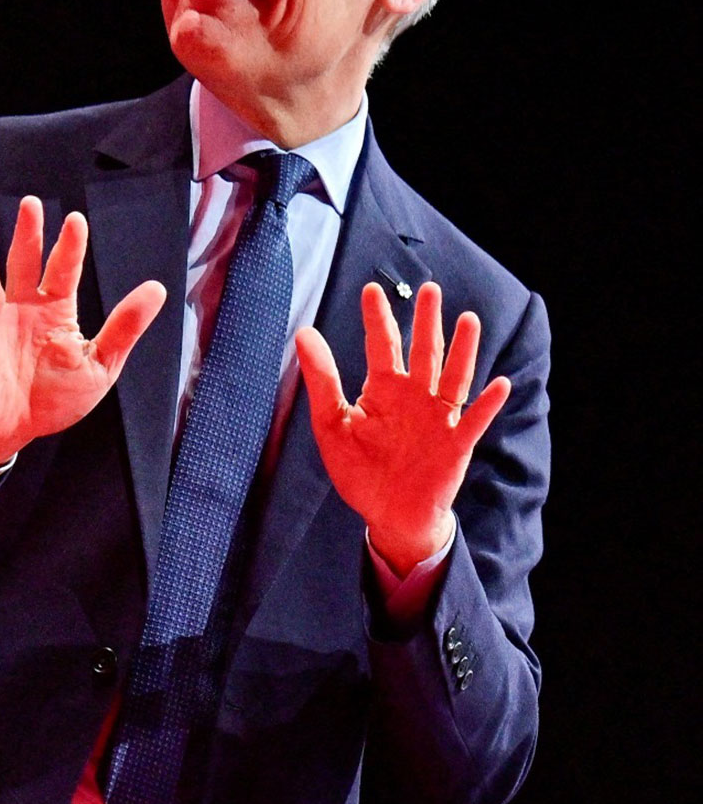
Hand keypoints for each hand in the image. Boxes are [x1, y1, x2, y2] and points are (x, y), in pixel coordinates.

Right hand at [0, 196, 166, 473]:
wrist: (15, 428)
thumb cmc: (54, 395)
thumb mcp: (100, 364)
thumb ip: (124, 328)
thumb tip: (157, 289)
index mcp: (55, 311)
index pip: (63, 271)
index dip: (69, 247)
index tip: (76, 220)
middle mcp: (23, 311)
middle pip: (24, 266)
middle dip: (27, 236)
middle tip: (31, 204)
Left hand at [295, 281, 511, 576]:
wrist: (388, 514)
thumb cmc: (359, 470)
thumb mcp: (331, 423)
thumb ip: (322, 379)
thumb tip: (304, 333)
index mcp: (383, 390)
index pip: (381, 345)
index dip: (378, 318)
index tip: (372, 289)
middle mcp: (414, 397)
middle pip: (424, 352)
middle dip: (427, 321)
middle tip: (430, 288)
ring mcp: (438, 419)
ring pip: (453, 377)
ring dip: (462, 350)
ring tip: (469, 319)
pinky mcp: (455, 445)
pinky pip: (473, 421)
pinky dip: (487, 404)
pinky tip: (500, 384)